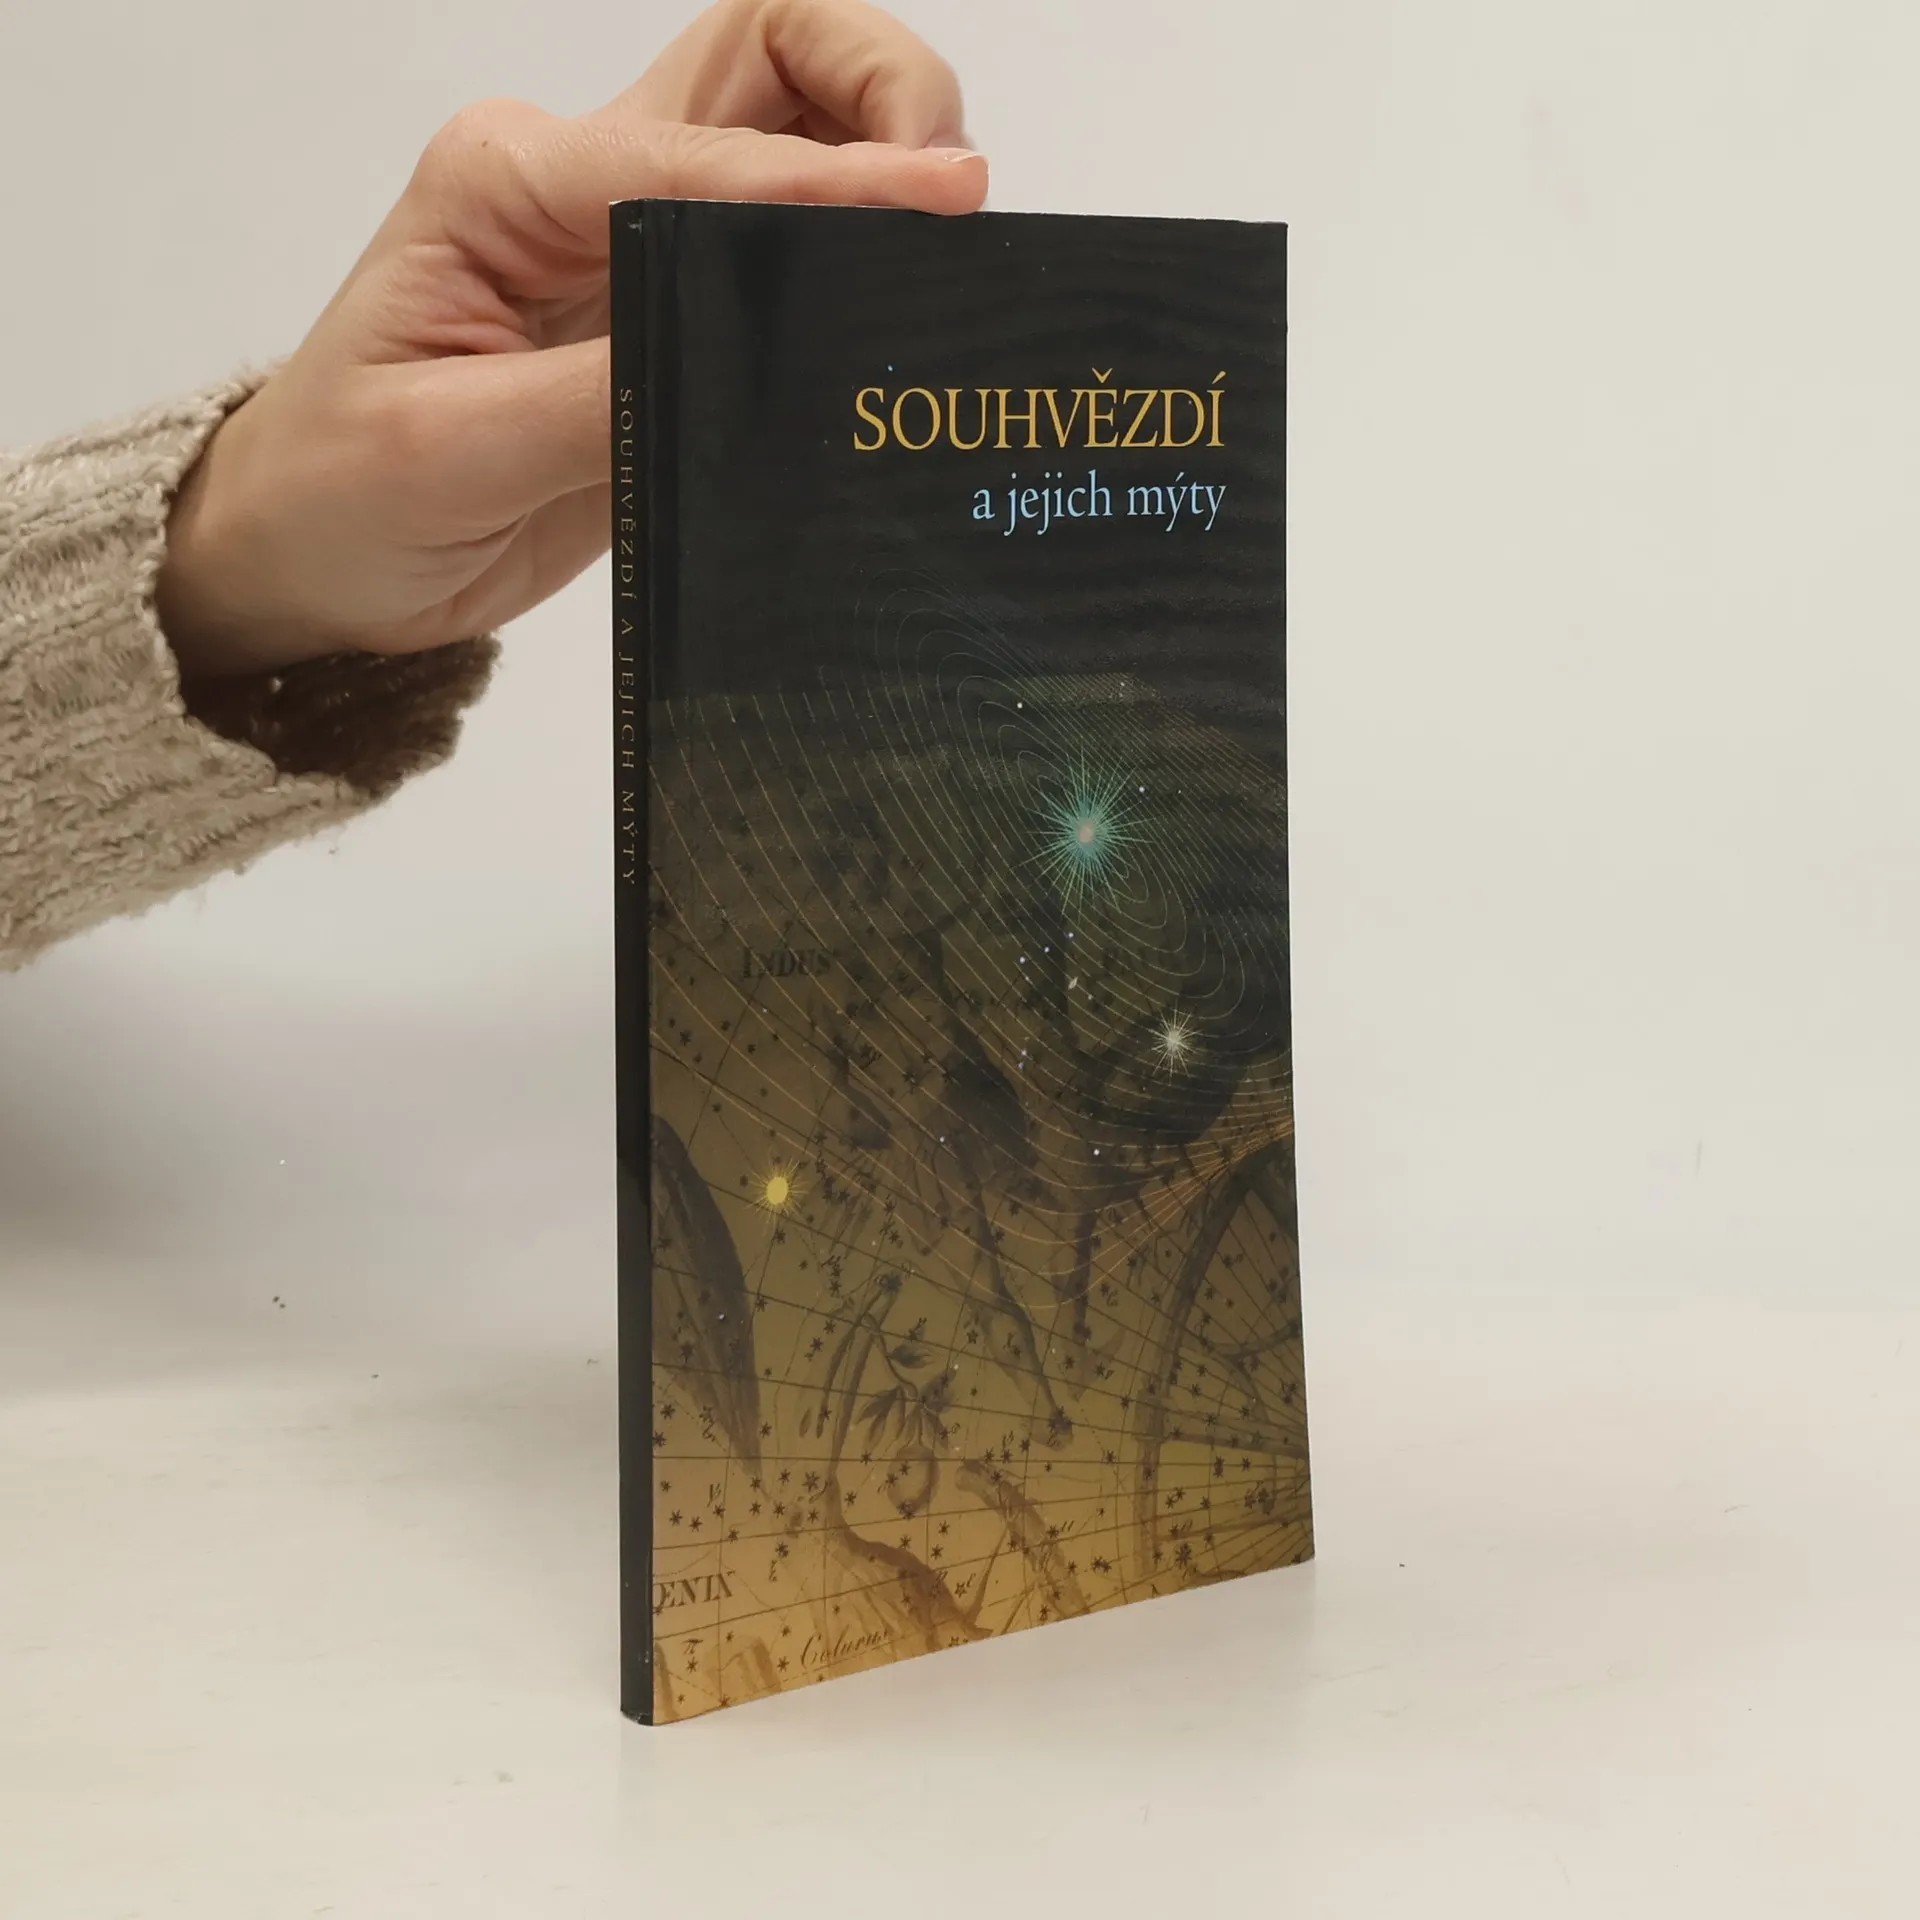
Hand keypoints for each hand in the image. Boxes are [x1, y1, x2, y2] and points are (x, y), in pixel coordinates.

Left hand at [157, 0, 984, 678]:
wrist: (317, 555)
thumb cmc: (345, 494)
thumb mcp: (451, 449)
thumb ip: (600, 397)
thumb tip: (747, 359)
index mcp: (510, 182)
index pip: (700, 164)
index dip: (828, 183)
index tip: (940, 201)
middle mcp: (583, 183)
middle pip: (761, 58)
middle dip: (874, 84)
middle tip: (950, 180)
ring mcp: (636, 246)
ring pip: (792, 128)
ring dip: (884, 147)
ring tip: (950, 235)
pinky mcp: (673, 321)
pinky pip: (792, 257)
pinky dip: (866, 250)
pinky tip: (909, 304)